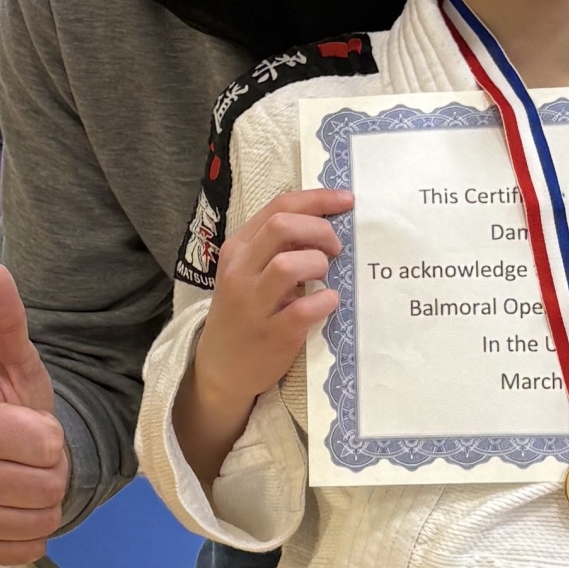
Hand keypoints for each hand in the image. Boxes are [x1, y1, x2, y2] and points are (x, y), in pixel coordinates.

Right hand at [0, 262, 66, 564]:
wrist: (2, 448)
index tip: (33, 424)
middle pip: (45, 486)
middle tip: (34, 454)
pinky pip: (26, 551)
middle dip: (52, 469)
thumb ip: (7, 318)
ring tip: (26, 474)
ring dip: (46, 499)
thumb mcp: (18, 359)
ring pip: (40, 520)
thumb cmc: (13, 400)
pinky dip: (34, 533)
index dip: (51, 434)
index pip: (42, 443)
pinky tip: (18, 507)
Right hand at [175, 188, 351, 487]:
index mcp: (238, 248)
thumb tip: (325, 222)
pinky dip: (325, 301)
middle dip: (319, 230)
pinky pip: (304, 309)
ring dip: (318, 264)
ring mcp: (252, 304)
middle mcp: (240, 271)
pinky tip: (328, 302)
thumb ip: (276, 246)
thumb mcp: (249, 272)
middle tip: (335, 248)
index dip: (318, 199)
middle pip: (282, 227)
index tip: (347, 201)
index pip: (278, 207)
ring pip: (288, 264)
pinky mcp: (271, 334)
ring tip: (324, 277)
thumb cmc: (245, 312)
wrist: (221, 368)